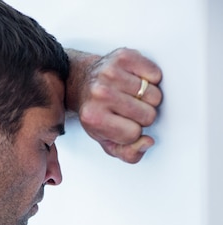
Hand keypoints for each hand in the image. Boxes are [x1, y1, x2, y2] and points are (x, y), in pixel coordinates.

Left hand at [66, 48, 162, 163]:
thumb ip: (127, 153)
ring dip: (147, 97)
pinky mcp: (123, 56)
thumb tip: (147, 142)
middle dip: (142, 115)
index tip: (121, 123)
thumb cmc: (97, 112)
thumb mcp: (106, 140)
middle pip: (148, 115)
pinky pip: (155, 74)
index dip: (132, 131)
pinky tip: (135, 81)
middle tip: (127, 108)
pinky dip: (150, 79)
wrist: (83, 82)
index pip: (134, 134)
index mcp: (93, 117)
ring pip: (155, 95)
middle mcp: (99, 93)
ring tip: (130, 95)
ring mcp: (110, 73)